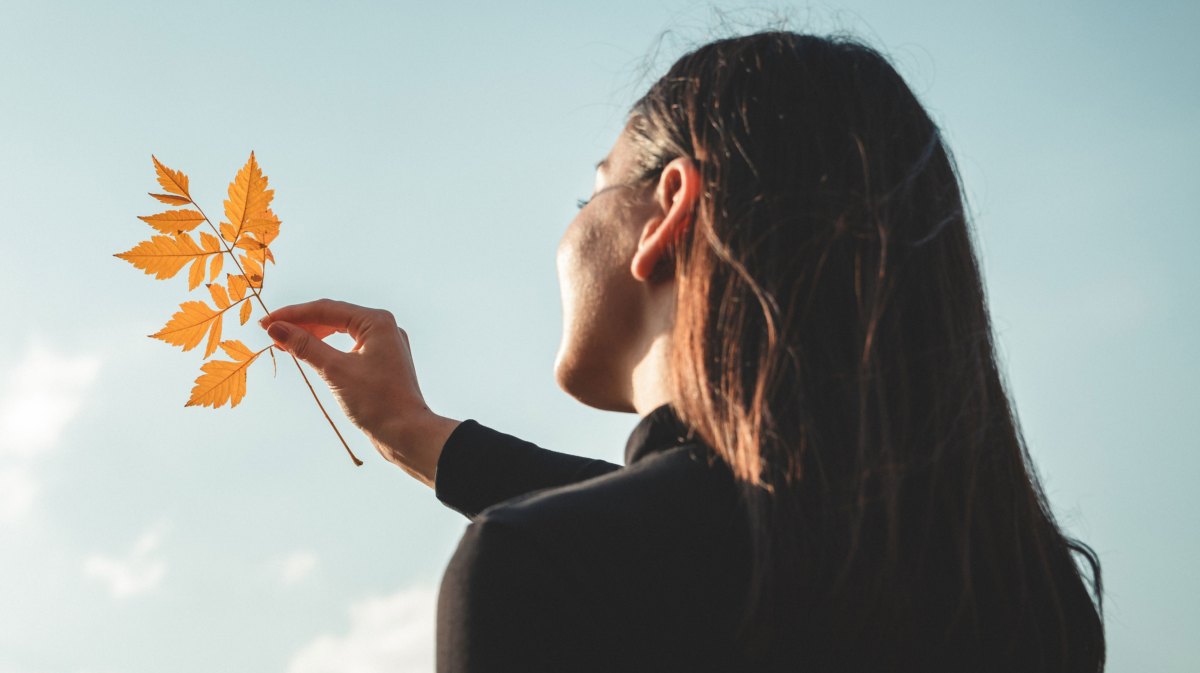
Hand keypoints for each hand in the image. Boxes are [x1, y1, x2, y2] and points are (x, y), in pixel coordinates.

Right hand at [259, 298, 459, 485]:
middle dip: (301, 324)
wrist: (407, 433)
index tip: (265, 322)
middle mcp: (384, 328)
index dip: (293, 315)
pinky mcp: (381, 362)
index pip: (327, 309)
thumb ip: (305, 346)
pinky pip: (348, 347)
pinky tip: (311, 355)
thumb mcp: (335, 371)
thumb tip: (276, 328)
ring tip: (285, 344)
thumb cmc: (377, 401)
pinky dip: (327, 350)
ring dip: (312, 336)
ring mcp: (384, 345)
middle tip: (271, 332)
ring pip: (341, 332)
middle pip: (334, 317)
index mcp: (377, 322)